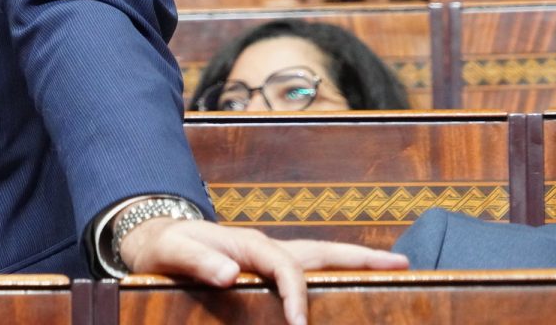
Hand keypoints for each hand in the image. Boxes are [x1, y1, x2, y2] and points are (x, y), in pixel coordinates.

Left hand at [117, 217, 409, 324]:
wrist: (152, 239)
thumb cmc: (164, 247)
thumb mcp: (172, 253)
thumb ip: (198, 262)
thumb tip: (229, 274)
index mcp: (249, 244)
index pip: (286, 268)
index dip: (296, 295)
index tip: (300, 324)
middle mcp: (266, 247)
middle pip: (322, 251)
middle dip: (361, 258)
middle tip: (402, 263)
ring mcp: (267, 256)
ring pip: (319, 258)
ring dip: (354, 263)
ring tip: (392, 268)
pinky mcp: (263, 268)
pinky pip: (305, 271)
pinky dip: (331, 275)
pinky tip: (345, 286)